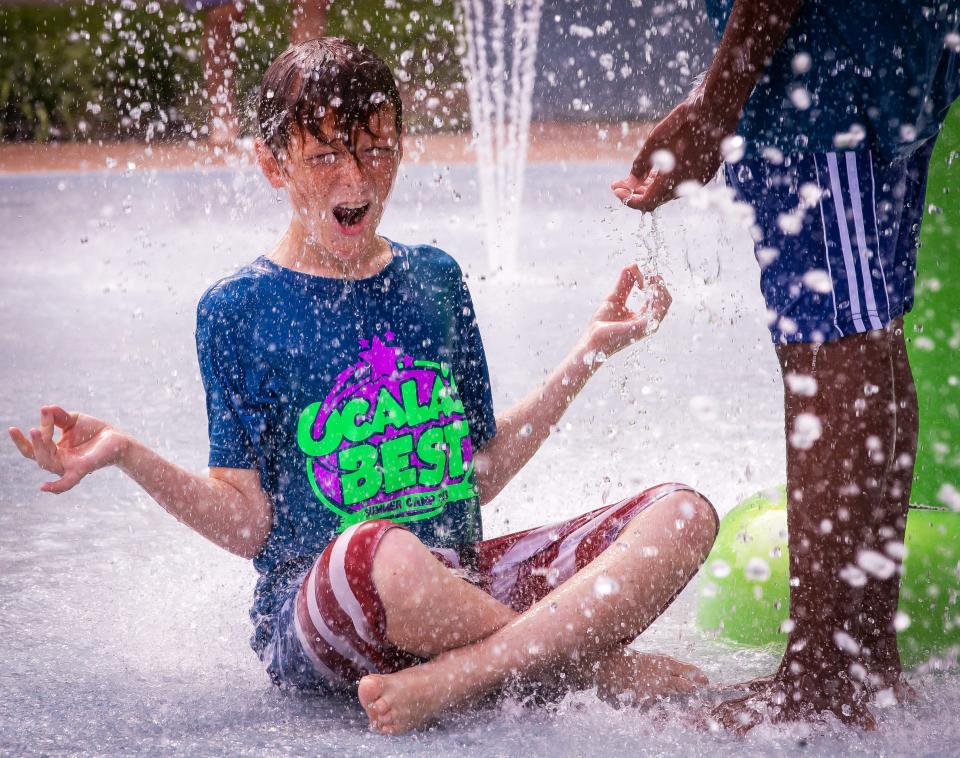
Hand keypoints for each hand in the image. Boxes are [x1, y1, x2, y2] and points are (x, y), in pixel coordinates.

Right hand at [9, 406, 128, 493]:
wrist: (116, 438)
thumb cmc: (92, 430)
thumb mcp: (72, 419)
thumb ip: (57, 416)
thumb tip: (45, 409)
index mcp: (53, 450)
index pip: (34, 445)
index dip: (35, 431)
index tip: (44, 411)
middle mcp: (57, 460)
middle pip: (36, 455)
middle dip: (29, 442)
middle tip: (30, 428)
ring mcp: (68, 466)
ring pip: (47, 462)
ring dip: (39, 447)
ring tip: (35, 431)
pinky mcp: (81, 468)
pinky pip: (66, 482)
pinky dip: (55, 486)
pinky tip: (43, 487)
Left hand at [585, 264, 671, 359]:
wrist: (593, 338)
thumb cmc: (602, 323)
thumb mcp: (615, 297)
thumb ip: (625, 283)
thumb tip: (632, 265)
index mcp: (643, 316)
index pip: (658, 297)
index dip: (654, 281)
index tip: (642, 271)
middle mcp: (649, 322)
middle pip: (666, 299)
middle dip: (659, 282)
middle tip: (649, 272)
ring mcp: (649, 325)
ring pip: (665, 302)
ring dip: (658, 286)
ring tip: (648, 277)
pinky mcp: (645, 327)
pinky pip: (658, 308)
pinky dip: (655, 294)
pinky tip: (646, 285)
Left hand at [611, 91, 734, 211]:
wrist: (717, 107)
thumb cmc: (684, 122)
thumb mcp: (655, 142)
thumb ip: (641, 165)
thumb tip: (630, 183)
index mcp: (673, 182)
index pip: (646, 204)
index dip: (628, 199)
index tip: (617, 190)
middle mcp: (687, 186)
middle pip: (657, 198)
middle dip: (637, 192)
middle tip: (621, 183)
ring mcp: (698, 180)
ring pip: (670, 191)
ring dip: (651, 186)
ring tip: (636, 176)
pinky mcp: (706, 172)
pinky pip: (682, 182)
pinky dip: (666, 180)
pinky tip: (657, 169)